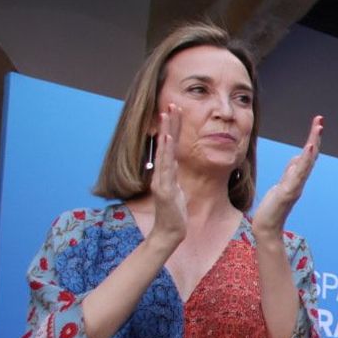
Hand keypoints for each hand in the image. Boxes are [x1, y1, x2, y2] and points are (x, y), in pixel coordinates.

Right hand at [148, 105, 187, 250]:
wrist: (169, 231)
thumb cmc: (174, 212)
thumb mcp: (176, 189)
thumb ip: (173, 175)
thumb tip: (173, 163)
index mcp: (166, 172)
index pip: (169, 147)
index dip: (171, 129)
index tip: (174, 112)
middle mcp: (161, 173)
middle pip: (165, 145)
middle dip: (168, 125)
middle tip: (170, 105)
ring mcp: (161, 180)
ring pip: (164, 152)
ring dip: (166, 133)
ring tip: (167, 116)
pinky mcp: (164, 189)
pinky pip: (165, 168)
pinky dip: (165, 153)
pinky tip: (167, 140)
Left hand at [252, 116, 322, 237]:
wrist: (267, 227)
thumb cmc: (272, 208)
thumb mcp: (280, 185)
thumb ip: (289, 172)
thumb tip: (296, 158)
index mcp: (297, 177)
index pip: (307, 155)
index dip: (312, 139)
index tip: (316, 124)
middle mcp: (299, 180)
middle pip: (310, 155)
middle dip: (315, 137)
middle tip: (320, 120)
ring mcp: (295, 186)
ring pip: (306, 162)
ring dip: (313, 145)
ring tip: (317, 130)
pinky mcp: (288, 192)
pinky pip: (298, 174)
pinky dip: (305, 161)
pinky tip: (308, 149)